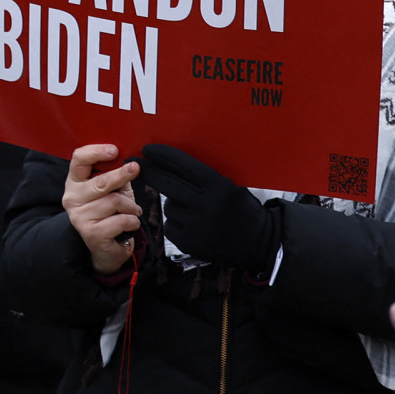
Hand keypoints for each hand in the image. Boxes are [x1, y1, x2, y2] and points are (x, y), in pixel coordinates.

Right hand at [62, 144, 140, 276]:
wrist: (104, 248)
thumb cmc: (109, 214)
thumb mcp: (111, 191)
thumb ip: (115, 175)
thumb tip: (130, 159)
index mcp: (75, 182)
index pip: (78, 160)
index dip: (96, 152)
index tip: (114, 150)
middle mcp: (72, 198)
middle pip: (100, 182)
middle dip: (121, 174)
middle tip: (135, 168)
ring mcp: (79, 217)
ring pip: (115, 202)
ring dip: (131, 207)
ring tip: (131, 212)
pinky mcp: (91, 233)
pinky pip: (121, 220)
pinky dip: (132, 222)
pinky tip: (129, 225)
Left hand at [138, 142, 279, 273]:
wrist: (261, 244)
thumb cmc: (244, 211)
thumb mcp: (230, 187)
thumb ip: (204, 178)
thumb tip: (171, 163)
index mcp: (218, 186)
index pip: (183, 164)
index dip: (162, 155)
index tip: (147, 149)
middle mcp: (205, 204)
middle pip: (166, 183)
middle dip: (147, 170)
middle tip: (133, 161)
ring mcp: (196, 225)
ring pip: (169, 207)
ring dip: (174, 205)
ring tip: (195, 211)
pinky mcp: (190, 243)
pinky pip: (171, 226)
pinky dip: (176, 224)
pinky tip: (193, 226)